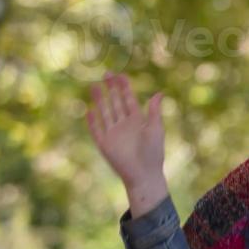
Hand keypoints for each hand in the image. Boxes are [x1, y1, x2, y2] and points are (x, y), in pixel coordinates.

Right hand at [86, 72, 167, 210]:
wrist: (144, 174)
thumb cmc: (154, 153)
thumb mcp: (155, 129)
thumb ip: (154, 112)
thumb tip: (159, 93)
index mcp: (138, 121)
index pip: (129, 100)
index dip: (124, 87)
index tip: (120, 75)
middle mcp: (124, 125)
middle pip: (116, 103)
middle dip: (111, 89)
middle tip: (106, 74)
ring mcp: (113, 134)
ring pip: (105, 113)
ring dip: (100, 100)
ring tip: (94, 86)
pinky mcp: (104, 144)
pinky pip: (96, 130)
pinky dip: (93, 121)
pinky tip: (89, 110)